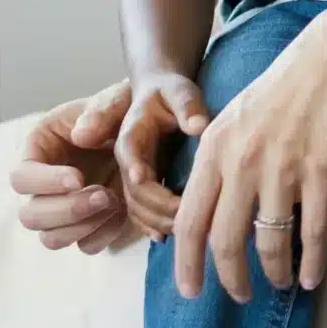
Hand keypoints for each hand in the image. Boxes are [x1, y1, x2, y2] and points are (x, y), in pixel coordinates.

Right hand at [10, 81, 140, 253]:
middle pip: (30, 216)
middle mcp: (44, 184)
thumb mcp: (117, 100)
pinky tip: (124, 212)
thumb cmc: (127, 110)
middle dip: (67, 210)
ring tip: (115, 201)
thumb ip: (101, 111)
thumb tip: (80, 135)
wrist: (154, 133)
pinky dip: (104, 234)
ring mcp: (64, 209)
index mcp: (39, 149)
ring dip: (83, 227)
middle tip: (104, 195)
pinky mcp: (88, 225)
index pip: (21, 177)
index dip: (45, 182)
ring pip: (52, 239)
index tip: (78, 178)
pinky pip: (86, 245)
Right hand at [114, 71, 210, 240]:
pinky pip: (139, 213)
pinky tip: (170, 236)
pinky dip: (152, 226)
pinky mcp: (141, 187)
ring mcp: (132, 176)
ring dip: (156, 222)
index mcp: (131, 136)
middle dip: (158, 208)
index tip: (167, 197)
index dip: (145, 180)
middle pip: (133, 193)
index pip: (132, 161)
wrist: (161, 95)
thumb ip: (187, 106)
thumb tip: (199, 126)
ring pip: (135, 208)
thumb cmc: (171, 92)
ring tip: (186, 229)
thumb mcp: (179, 91)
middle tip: (188, 216)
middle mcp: (127, 161)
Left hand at [171, 3, 326, 301]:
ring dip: (274, 273)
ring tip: (280, 282)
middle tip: (239, 295)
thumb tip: (206, 207)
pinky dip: (312, 263)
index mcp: (214, 149)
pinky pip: (311, 234)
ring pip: (269, 245)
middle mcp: (242, 163)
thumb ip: (218, 161)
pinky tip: (314, 276)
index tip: (190, 290)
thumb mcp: (235, 118)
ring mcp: (282, 170)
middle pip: (224, 243)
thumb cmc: (285, 87)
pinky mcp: (321, 173)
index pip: (189, 221)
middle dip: (230, 280)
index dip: (187, 264)